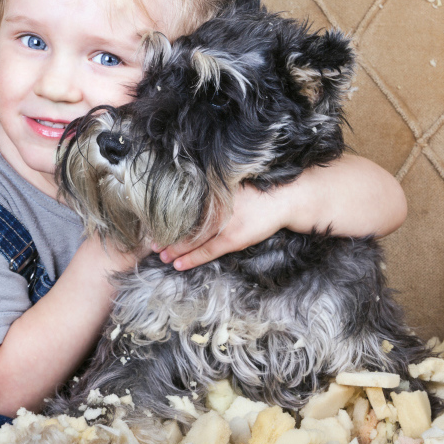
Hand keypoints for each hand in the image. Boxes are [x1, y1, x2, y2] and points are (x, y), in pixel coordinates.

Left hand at [156, 155, 406, 269]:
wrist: (298, 194)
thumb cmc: (270, 186)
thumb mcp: (242, 180)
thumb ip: (221, 186)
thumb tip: (201, 191)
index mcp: (220, 187)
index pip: (187, 203)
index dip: (167, 213)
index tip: (150, 218)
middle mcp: (220, 202)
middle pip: (185, 220)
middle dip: (166, 232)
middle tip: (146, 241)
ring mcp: (228, 220)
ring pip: (193, 237)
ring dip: (174, 247)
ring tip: (157, 254)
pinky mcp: (238, 236)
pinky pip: (209, 250)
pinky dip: (192, 257)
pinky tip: (177, 263)